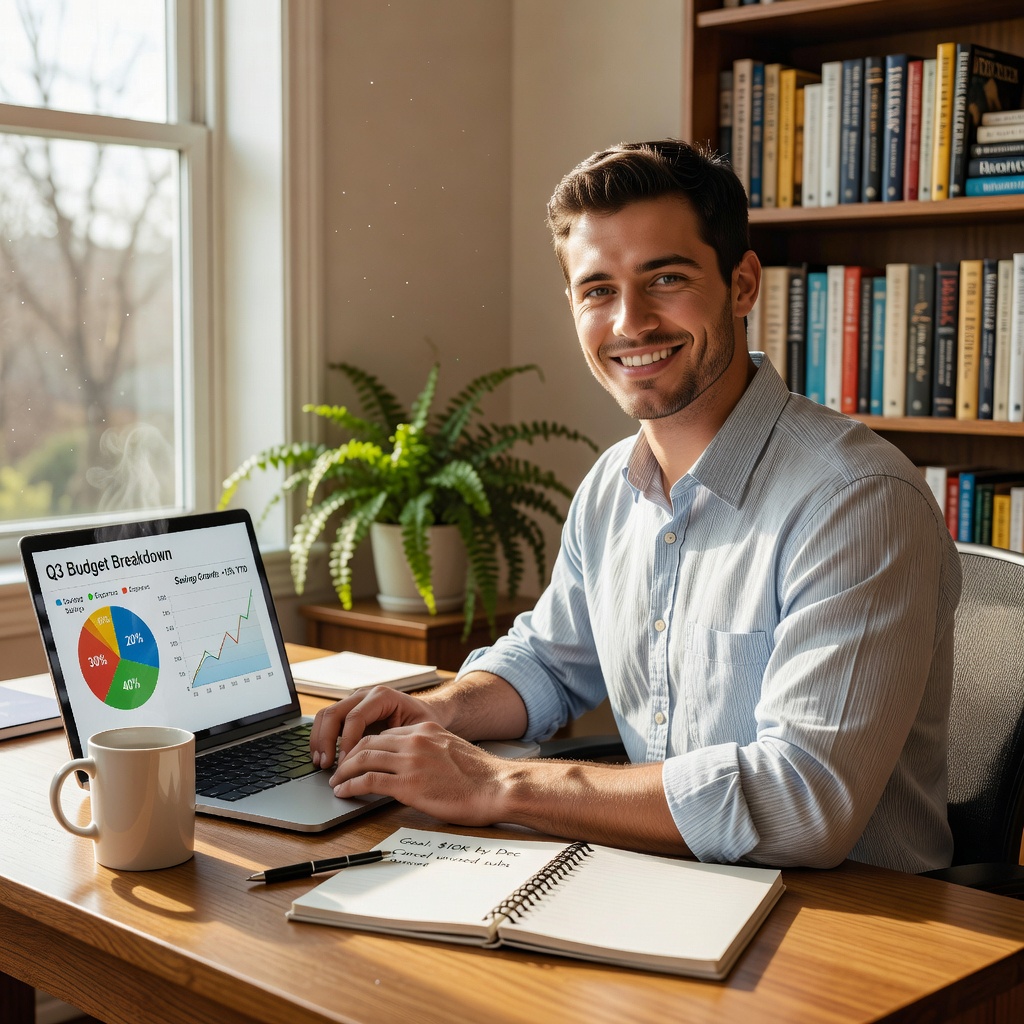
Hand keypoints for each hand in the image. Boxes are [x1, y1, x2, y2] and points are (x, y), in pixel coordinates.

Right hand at [309, 686, 441, 769]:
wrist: (425, 712)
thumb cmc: (424, 722)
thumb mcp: (418, 730)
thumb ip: (400, 740)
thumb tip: (381, 759)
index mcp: (382, 696)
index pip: (355, 717)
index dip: (346, 742)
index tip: (345, 764)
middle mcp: (365, 694)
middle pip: (334, 713)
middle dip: (326, 741)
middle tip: (326, 765)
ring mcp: (354, 701)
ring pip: (325, 715)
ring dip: (319, 739)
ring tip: (321, 763)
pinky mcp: (348, 710)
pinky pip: (327, 721)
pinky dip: (321, 738)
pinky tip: (323, 757)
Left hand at [329, 721, 511, 825]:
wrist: (497, 787)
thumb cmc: (481, 777)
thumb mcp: (453, 751)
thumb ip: (431, 751)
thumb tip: (417, 765)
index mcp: (426, 730)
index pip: (385, 733)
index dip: (365, 746)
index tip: (356, 757)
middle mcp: (415, 740)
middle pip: (368, 742)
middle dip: (348, 756)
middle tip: (339, 769)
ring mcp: (411, 762)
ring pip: (363, 758)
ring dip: (344, 771)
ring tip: (336, 782)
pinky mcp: (408, 785)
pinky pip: (368, 781)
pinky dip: (350, 786)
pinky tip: (344, 792)